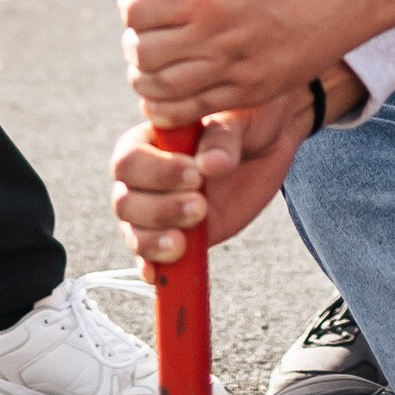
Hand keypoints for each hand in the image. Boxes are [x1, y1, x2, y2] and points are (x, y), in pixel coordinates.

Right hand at [111, 84, 330, 269]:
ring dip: (154, 242)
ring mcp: (158, 210)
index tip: (195, 175)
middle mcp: (146, 178)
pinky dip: (152, 268)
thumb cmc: (247, 119)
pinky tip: (160, 276)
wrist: (269, 140)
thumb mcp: (239, 118)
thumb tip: (210, 164)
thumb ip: (223, 137)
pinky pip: (151, 258)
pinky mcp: (177, 235)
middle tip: (200, 206)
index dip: (156, 172)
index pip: (128, 160)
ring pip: (133, 232)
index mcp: (149, 140)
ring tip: (186, 241)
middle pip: (125, 202)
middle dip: (159, 210)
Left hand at [120, 0, 394, 121]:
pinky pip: (190, 112)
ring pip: (158, 90)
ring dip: (147, 79)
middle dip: (136, 46)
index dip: (133, 10)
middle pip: (142, 54)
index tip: (143, 8)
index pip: (136, 12)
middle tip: (147, 38)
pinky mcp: (250, 93)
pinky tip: (173, 92)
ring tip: (159, 65)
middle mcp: (217, 35)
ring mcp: (235, 69)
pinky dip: (169, 107)